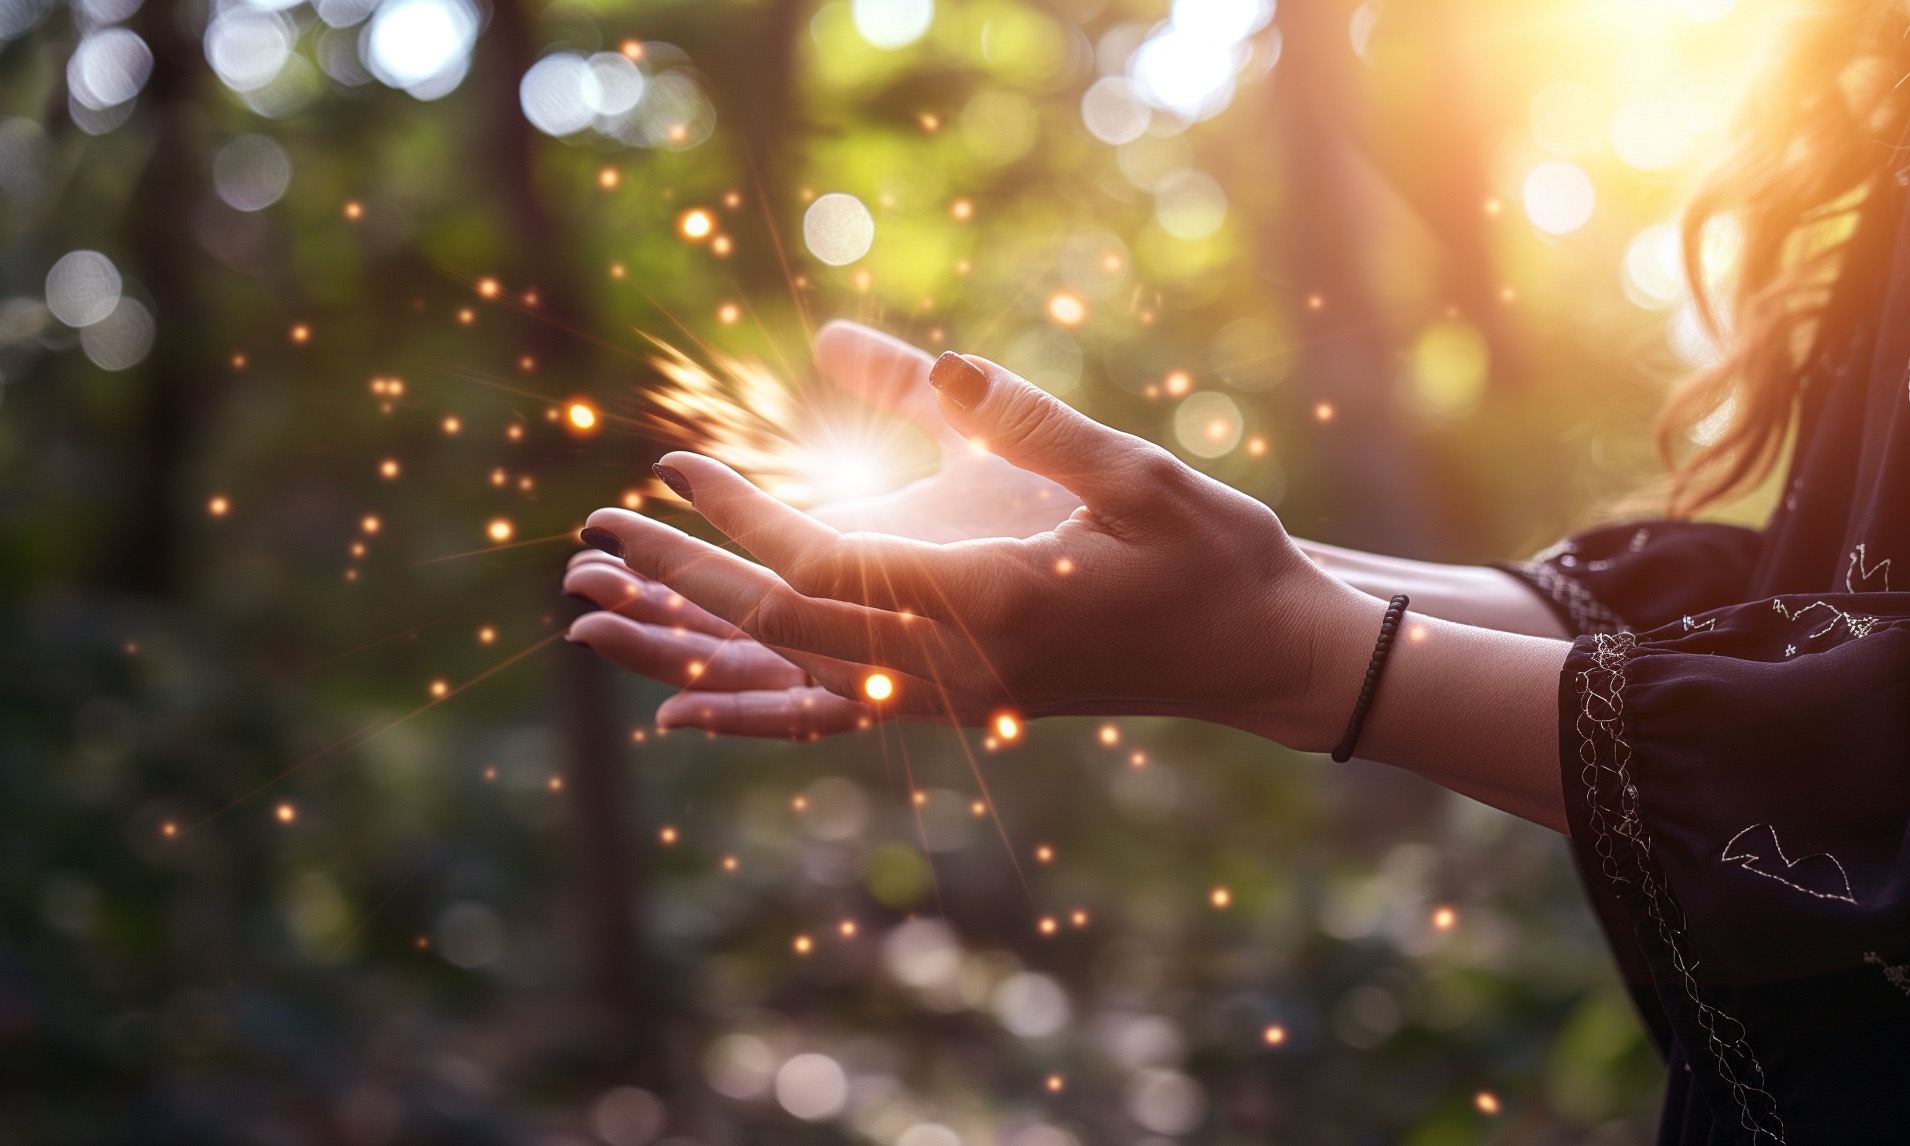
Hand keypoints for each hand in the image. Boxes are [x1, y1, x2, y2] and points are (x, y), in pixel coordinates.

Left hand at [577, 351, 1381, 748]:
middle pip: (780, 631)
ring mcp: (951, 696)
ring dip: (688, 647)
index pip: (824, 568)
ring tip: (594, 618)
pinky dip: (749, 707)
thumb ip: (1014, 414)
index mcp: (990, 606)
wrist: (1256, 653)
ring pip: (788, 682)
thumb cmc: (1209, 553)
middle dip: (678, 583)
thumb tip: (900, 352)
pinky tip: (684, 702)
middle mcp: (955, 667)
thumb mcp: (1129, 469)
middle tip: (589, 541)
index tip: (672, 466)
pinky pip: (831, 714)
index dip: (739, 518)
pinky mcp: (955, 701)